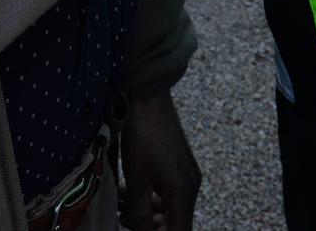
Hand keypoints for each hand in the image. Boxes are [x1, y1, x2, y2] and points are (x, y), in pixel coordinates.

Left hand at [118, 93, 200, 230]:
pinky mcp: (180, 164)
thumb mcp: (136, 179)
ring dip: (149, 213)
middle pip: (176, 222)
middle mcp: (191, 185)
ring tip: (123, 209)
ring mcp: (187, 174)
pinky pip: (169, 191)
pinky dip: (152, 197)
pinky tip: (130, 194)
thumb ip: (140, 212)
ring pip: (171, 207)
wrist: (149, 97)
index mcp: (184, 192)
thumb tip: (141, 230)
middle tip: (126, 220)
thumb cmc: (142, 136)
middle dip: (152, 227)